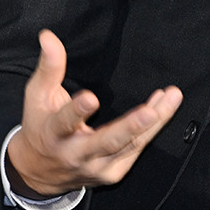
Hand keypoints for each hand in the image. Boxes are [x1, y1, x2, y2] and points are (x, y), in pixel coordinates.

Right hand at [6, 30, 182, 197]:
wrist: (39, 173)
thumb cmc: (40, 126)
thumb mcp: (37, 96)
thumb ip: (49, 67)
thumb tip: (48, 36)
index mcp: (53, 135)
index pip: (64, 122)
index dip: (77, 111)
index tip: (91, 97)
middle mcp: (76, 155)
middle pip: (106, 142)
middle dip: (130, 127)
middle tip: (150, 112)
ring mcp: (97, 167)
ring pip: (130, 145)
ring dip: (154, 121)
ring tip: (171, 97)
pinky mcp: (113, 173)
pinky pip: (137, 149)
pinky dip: (153, 128)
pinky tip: (164, 107)